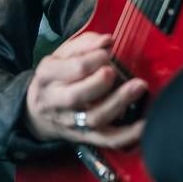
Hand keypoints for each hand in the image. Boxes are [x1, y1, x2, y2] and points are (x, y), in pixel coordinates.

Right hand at [25, 31, 146, 147]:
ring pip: (94, 118)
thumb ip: (85, 44)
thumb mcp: (62, 54)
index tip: (108, 51)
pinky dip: (127, 134)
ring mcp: (71, 122)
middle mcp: (56, 101)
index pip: (72, 68)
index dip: (93, 59)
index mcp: (48, 75)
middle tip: (114, 71)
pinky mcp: (86, 137)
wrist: (39, 112)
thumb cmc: (57, 76)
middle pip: (77, 96)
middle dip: (99, 83)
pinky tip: (143, 124)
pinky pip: (107, 140)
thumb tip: (107, 41)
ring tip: (138, 86)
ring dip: (118, 103)